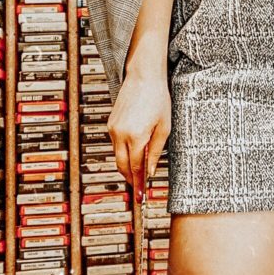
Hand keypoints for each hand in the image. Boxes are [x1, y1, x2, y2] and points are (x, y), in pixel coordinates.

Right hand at [108, 65, 170, 196]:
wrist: (143, 77)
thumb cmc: (157, 99)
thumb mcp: (163, 127)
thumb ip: (155, 151)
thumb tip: (150, 170)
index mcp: (135, 136)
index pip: (135, 168)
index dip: (138, 183)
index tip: (140, 197)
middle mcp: (120, 134)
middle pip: (122, 166)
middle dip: (130, 179)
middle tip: (139, 188)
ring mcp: (113, 128)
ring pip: (117, 156)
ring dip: (126, 165)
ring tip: (138, 173)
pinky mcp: (110, 123)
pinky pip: (115, 144)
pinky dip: (123, 152)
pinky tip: (133, 153)